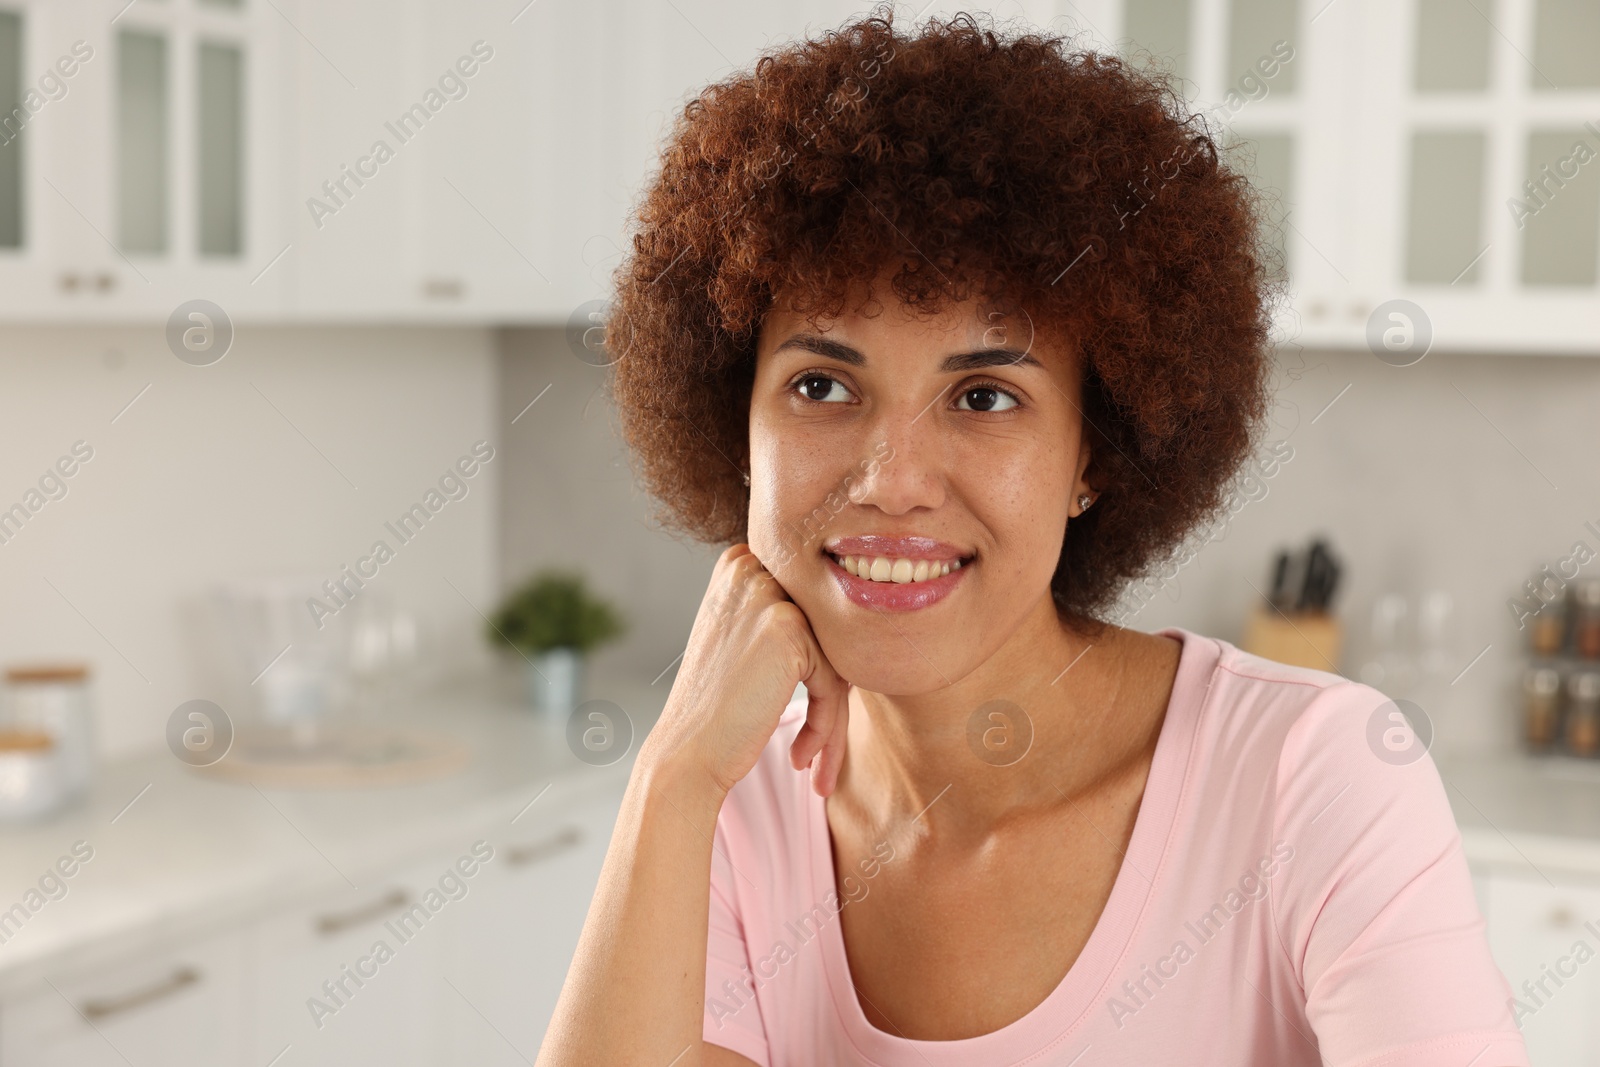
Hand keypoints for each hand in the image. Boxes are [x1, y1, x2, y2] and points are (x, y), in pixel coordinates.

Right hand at [642, 543, 850, 798]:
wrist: (686, 751)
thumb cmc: (715, 707)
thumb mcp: (739, 636)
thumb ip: (782, 612)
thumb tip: (854, 614)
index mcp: (738, 563)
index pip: (809, 606)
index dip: (819, 660)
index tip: (815, 707)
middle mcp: (751, 569)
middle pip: (824, 630)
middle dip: (831, 690)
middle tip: (823, 741)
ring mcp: (769, 595)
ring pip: (835, 657)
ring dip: (832, 714)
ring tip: (814, 756)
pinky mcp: (789, 629)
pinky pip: (834, 679)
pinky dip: (825, 724)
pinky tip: (800, 755)